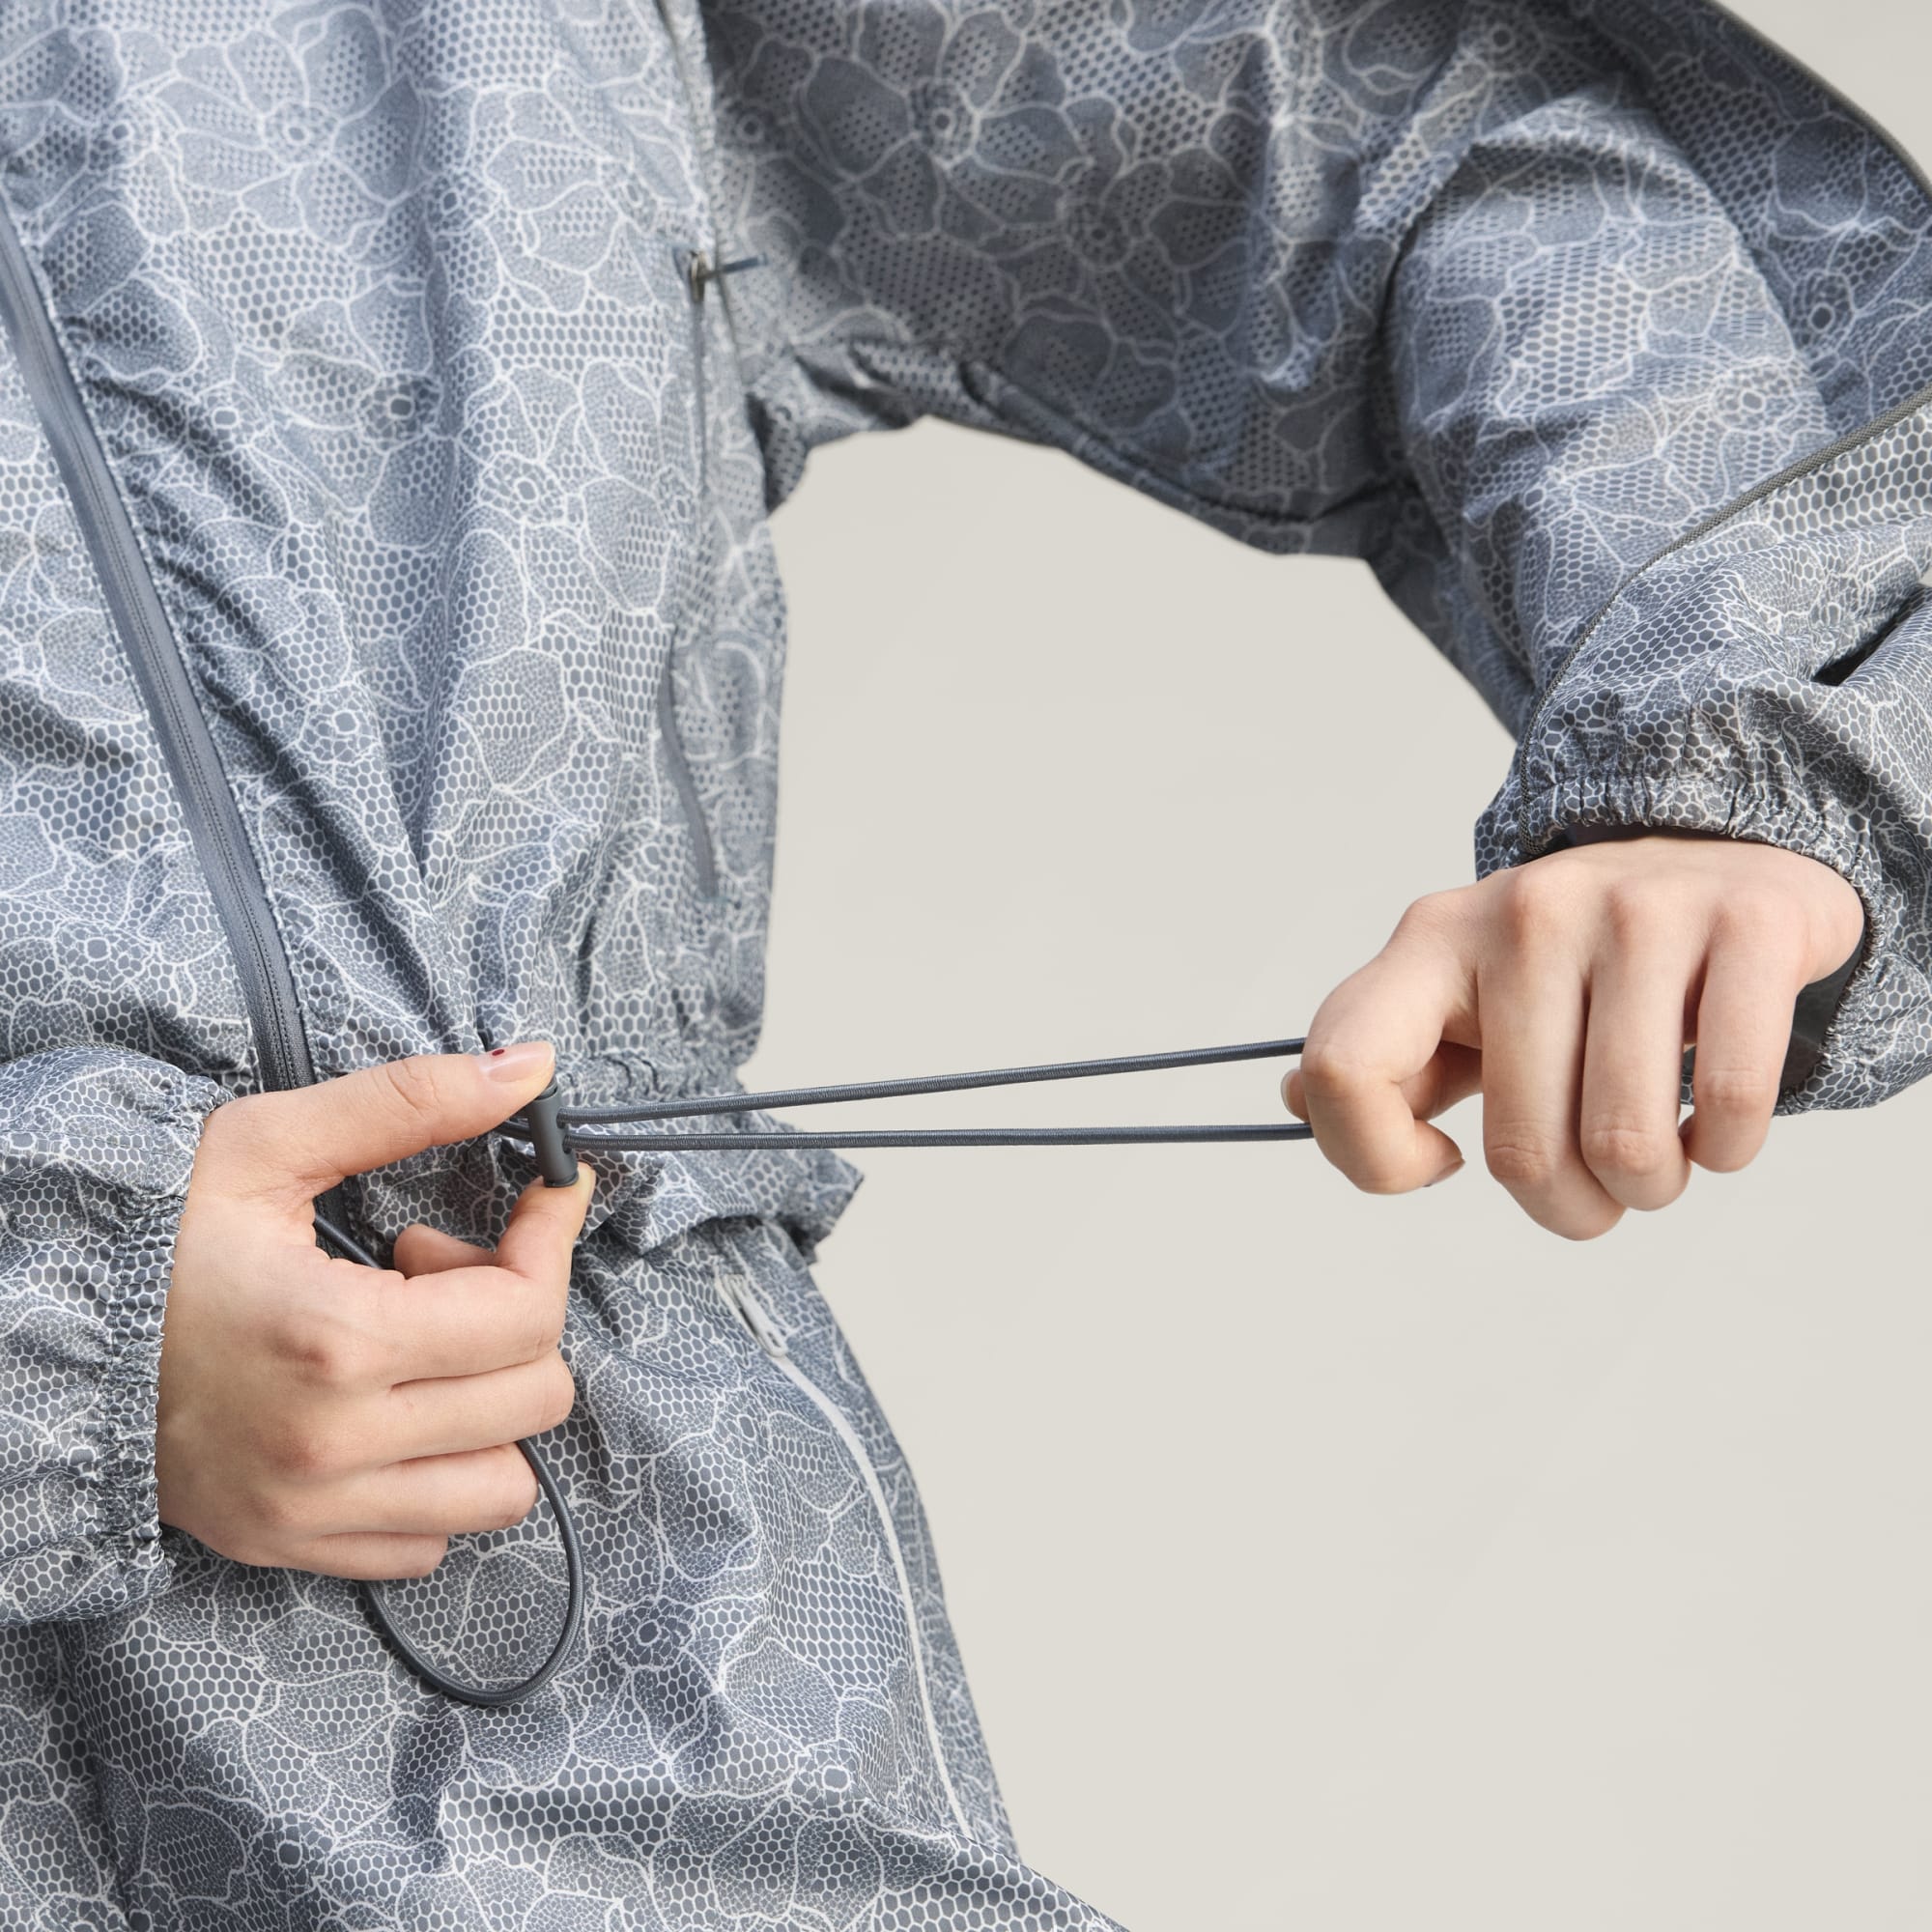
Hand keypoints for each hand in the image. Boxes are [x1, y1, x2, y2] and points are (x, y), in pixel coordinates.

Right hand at [157, 1043, 593, 1579]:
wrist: (35, 1333)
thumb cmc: (149, 1237)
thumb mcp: (267, 1145)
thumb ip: (409, 1102)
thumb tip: (532, 1067)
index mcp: (335, 1342)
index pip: (529, 1314)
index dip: (551, 1241)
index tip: (544, 1196)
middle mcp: (334, 1445)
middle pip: (534, 1395)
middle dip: (515, 1313)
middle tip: (433, 1266)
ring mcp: (314, 1511)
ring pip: (503, 1484)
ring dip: (491, 1404)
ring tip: (416, 1343)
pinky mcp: (292, 1547)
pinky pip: (433, 1539)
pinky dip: (441, 1473)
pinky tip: (391, 1405)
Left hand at [1284, 833, 1865, 1238]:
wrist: (1716, 862)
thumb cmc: (1574, 967)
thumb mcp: (1463, 994)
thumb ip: (1381, 1054)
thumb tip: (1292, 1097)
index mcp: (1433, 939)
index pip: (1342, 1065)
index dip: (1373, 1158)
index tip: (1439, 1161)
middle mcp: (1526, 913)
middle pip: (1518, 1150)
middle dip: (1566, 1208)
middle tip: (1593, 1190)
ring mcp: (1636, 911)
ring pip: (1626, 1145)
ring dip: (1649, 1189)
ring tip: (1657, 1157)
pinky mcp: (1746, 922)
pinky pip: (1733, 1104)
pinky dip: (1728, 1150)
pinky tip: (1715, 1127)